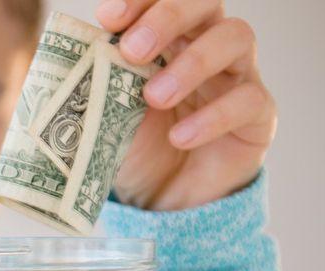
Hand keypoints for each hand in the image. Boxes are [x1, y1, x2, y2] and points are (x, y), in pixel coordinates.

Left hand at [96, 0, 275, 210]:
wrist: (161, 198)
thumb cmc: (132, 144)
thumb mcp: (104, 113)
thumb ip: (92, 85)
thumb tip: (66, 64)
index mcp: (167, 35)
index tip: (108, 17)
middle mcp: (206, 43)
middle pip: (206, 1)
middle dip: (168, 17)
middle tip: (132, 50)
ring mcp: (237, 75)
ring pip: (236, 37)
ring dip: (191, 63)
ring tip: (153, 98)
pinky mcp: (258, 115)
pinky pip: (248, 100)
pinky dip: (212, 117)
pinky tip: (179, 137)